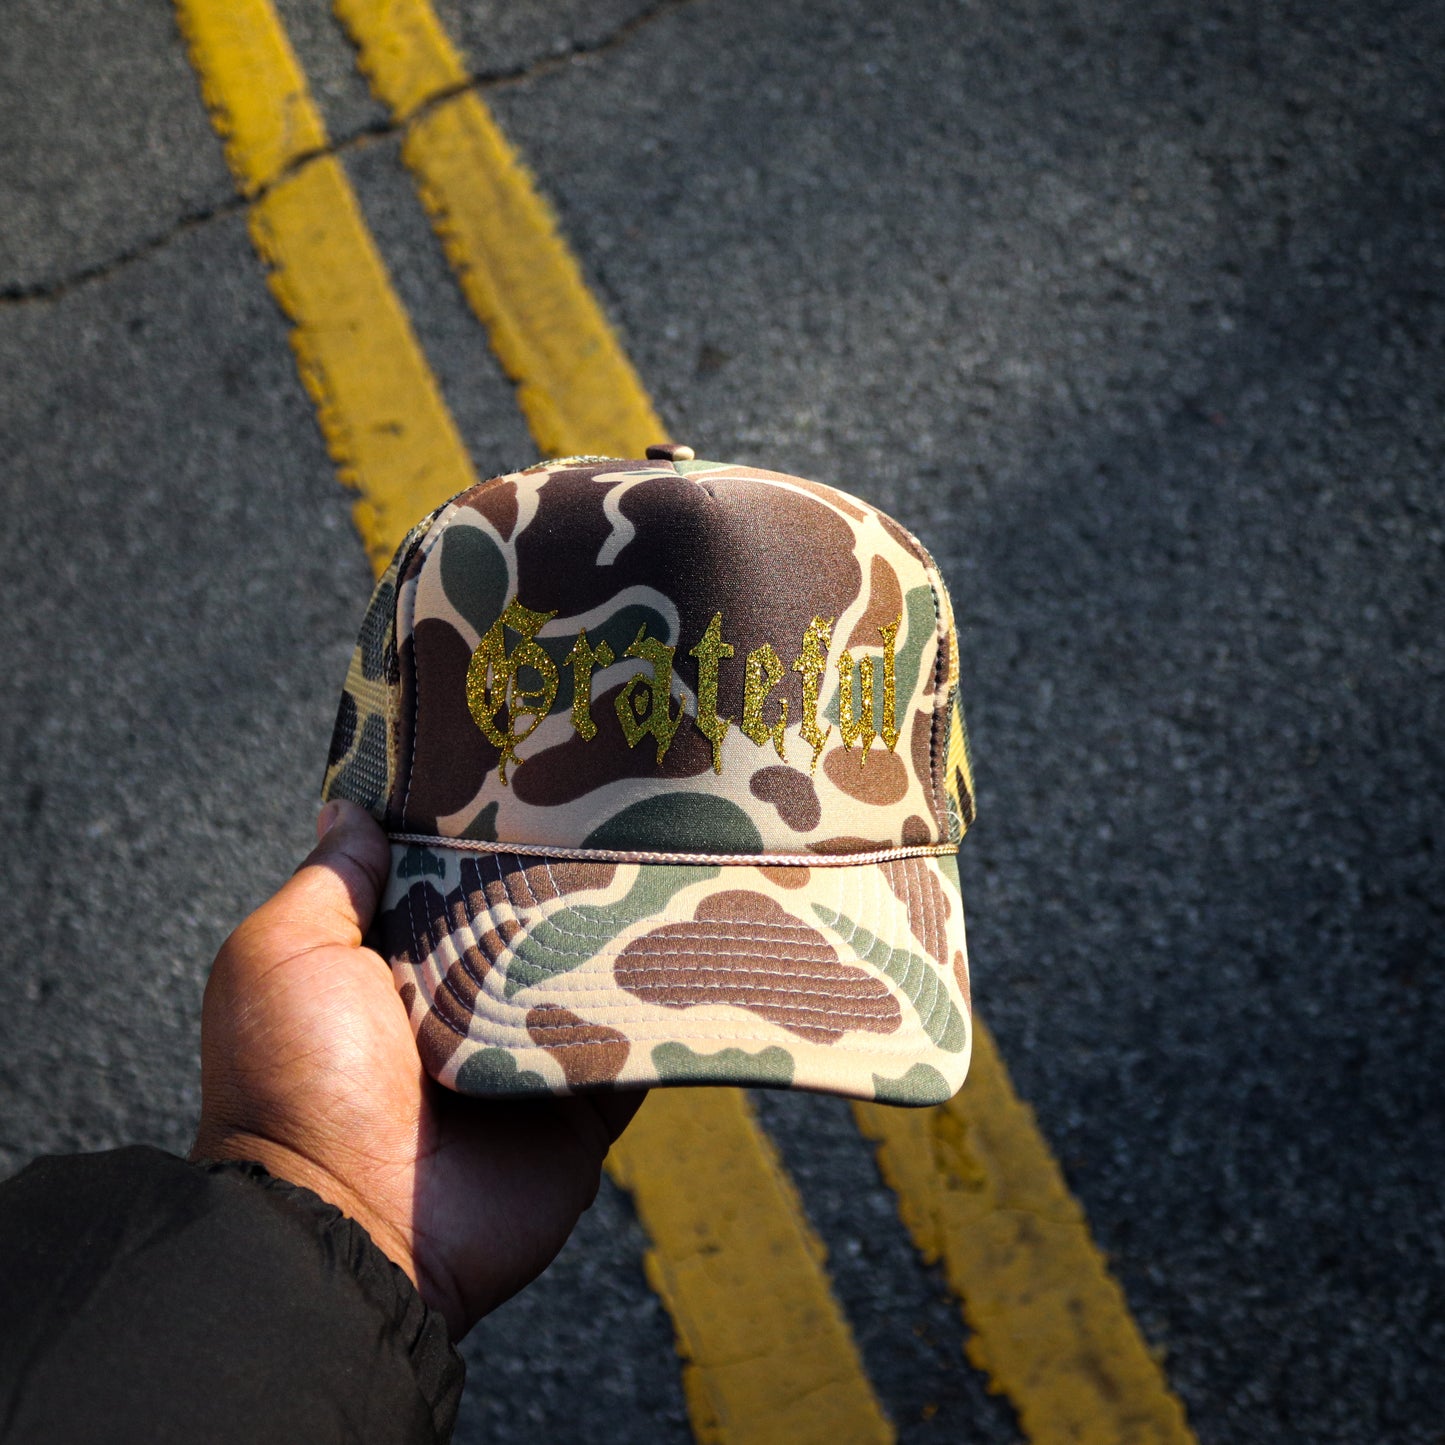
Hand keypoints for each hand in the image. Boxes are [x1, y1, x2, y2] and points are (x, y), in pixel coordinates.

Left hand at [192, 800, 643, 1338]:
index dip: (491, 827)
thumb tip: (350, 806)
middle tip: (631, 797)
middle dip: (573, 869)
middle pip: (538, 916)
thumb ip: (330, 882)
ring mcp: (532, 1054)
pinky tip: (704, 945)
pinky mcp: (584, 1105)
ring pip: (598, 971)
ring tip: (684, 853)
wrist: (351, 1226)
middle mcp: (468, 1002)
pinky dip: (669, 1008)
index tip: (539, 767)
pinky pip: (639, 1046)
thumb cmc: (298, 1081)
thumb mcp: (282, 956)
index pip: (458, 876)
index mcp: (396, 963)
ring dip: (630, 930)